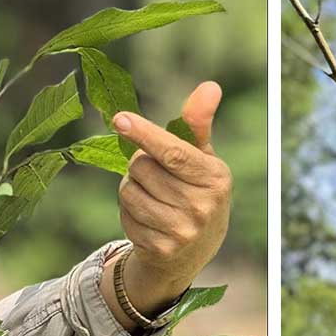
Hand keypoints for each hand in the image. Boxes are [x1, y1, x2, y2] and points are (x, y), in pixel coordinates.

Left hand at [108, 82, 232, 319]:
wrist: (196, 249)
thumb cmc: (196, 190)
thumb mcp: (202, 158)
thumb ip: (198, 124)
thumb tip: (210, 86)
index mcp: (216, 177)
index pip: (173, 152)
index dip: (144, 134)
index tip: (120, 119)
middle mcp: (202, 206)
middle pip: (143, 168)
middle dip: (140, 164)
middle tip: (155, 175)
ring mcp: (183, 231)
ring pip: (129, 191)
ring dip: (132, 188)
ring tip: (152, 196)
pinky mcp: (162, 249)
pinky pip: (126, 216)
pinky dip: (130, 213)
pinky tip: (148, 219)